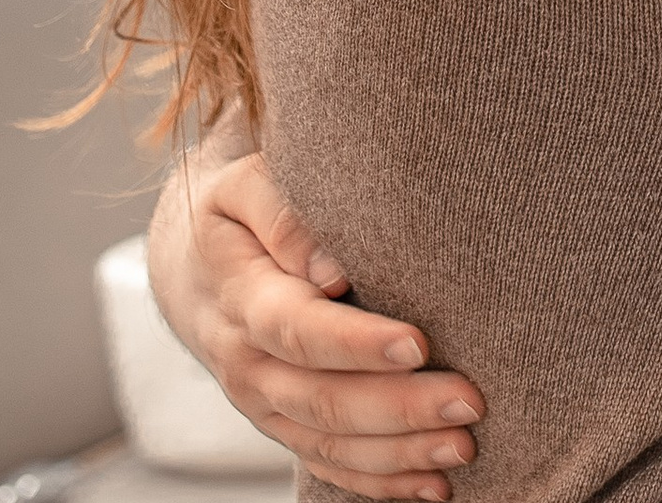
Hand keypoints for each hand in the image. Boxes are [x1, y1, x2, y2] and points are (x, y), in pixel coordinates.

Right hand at [147, 130, 486, 500]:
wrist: (191, 265)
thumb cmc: (237, 212)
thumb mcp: (243, 188)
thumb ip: (284, 215)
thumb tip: (331, 269)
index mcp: (241, 299)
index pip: (298, 330)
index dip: (357, 344)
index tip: (420, 342)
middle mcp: (247, 364)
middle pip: (322, 400)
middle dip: (400, 408)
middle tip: (470, 401)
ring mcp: (262, 405)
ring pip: (328, 444)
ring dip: (399, 454)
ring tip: (464, 446)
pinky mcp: (281, 425)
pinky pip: (327, 465)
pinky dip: (379, 483)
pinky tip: (432, 489)